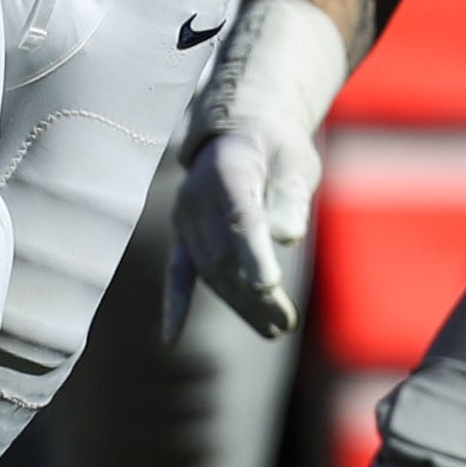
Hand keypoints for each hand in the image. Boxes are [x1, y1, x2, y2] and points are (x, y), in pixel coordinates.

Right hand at [160, 0, 353, 339]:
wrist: (242, 128)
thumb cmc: (277, 147)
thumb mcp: (294, 160)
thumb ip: (290, 195)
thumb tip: (287, 236)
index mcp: (229, 168)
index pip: (241, 217)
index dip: (253, 252)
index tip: (269, 285)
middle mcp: (197, 194)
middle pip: (224, 253)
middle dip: (253, 293)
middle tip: (284, 322)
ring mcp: (184, 217)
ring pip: (209, 270)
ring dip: (238, 303)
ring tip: (273, 329)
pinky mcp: (182, 234)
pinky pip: (177, 272)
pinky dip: (176, 303)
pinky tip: (171, 338)